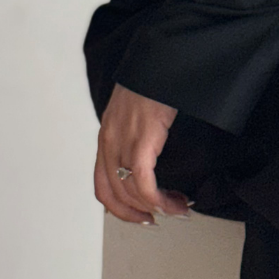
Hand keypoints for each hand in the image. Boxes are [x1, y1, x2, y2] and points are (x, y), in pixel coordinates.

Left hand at [94, 81, 190, 223]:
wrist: (159, 61)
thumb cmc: (152, 82)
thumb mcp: (134, 112)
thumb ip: (134, 134)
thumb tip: (149, 158)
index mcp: (106, 136)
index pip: (102, 186)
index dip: (119, 209)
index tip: (140, 215)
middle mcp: (109, 142)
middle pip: (114, 195)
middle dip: (139, 213)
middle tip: (161, 217)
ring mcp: (122, 142)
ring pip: (130, 193)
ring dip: (155, 208)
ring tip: (177, 208)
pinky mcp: (140, 141)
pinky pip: (144, 183)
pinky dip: (158, 199)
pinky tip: (173, 201)